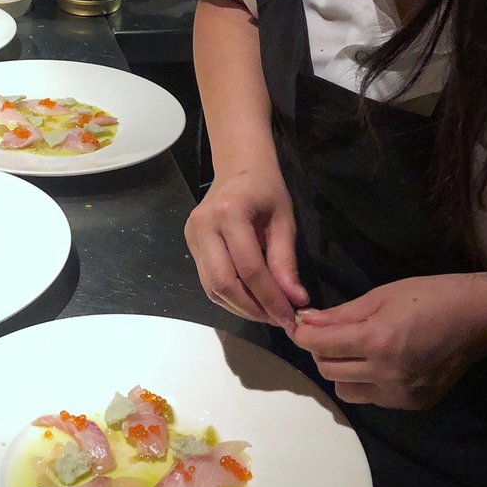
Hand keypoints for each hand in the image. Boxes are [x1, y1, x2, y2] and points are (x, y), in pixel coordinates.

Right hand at [184, 167, 308, 328]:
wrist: (237, 167)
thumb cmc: (265, 190)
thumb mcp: (284, 222)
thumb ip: (286, 262)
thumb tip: (296, 301)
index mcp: (229, 214)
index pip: (249, 269)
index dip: (271, 298)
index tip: (290, 318)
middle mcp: (203, 226)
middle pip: (224, 283)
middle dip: (252, 308)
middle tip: (277, 319)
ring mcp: (192, 237)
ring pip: (212, 288)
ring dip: (240, 307)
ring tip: (266, 313)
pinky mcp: (189, 245)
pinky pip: (208, 281)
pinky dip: (229, 297)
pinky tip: (250, 300)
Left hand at [291, 274, 486, 408]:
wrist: (480, 319)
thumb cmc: (430, 296)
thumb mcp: (381, 295)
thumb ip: (341, 314)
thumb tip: (307, 321)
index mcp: (376, 341)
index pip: (320, 345)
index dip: (303, 333)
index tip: (300, 324)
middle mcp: (385, 374)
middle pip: (327, 370)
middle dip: (321, 351)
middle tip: (329, 334)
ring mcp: (400, 394)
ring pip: (346, 391)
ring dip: (342, 371)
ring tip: (355, 351)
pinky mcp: (412, 404)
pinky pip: (372, 399)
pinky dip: (366, 382)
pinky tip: (380, 364)